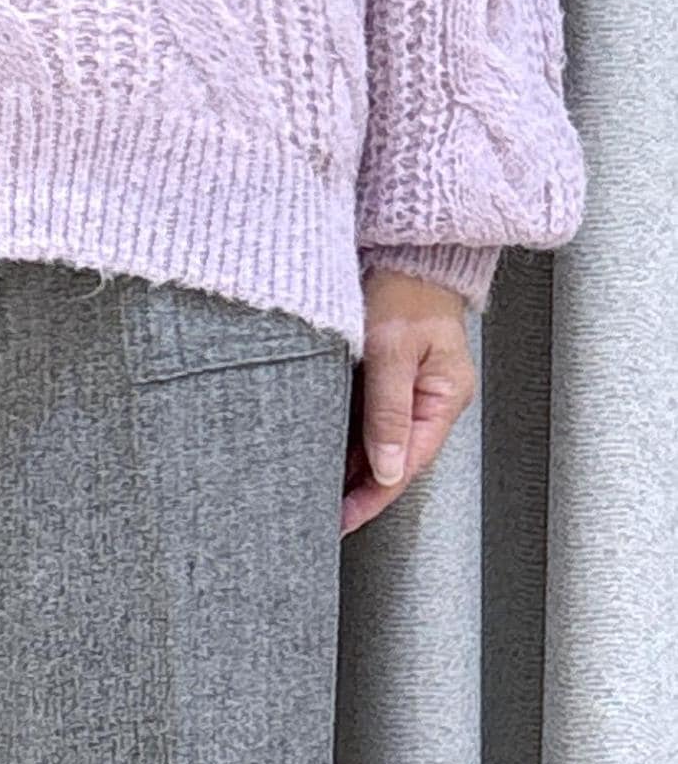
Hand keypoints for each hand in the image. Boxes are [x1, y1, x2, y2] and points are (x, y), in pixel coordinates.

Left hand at [341, 269, 477, 534]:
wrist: (406, 244)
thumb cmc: (406, 286)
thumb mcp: (393, 348)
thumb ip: (388, 409)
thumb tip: (388, 471)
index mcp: (444, 396)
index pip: (409, 462)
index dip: (376, 495)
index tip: (345, 519)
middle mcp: (430, 395)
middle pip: (396, 455)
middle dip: (361, 486)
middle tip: (323, 514)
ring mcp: (412, 383)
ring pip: (380, 437)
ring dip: (352, 462)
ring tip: (319, 490)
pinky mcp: (391, 369)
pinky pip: (372, 413)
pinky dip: (350, 432)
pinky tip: (325, 446)